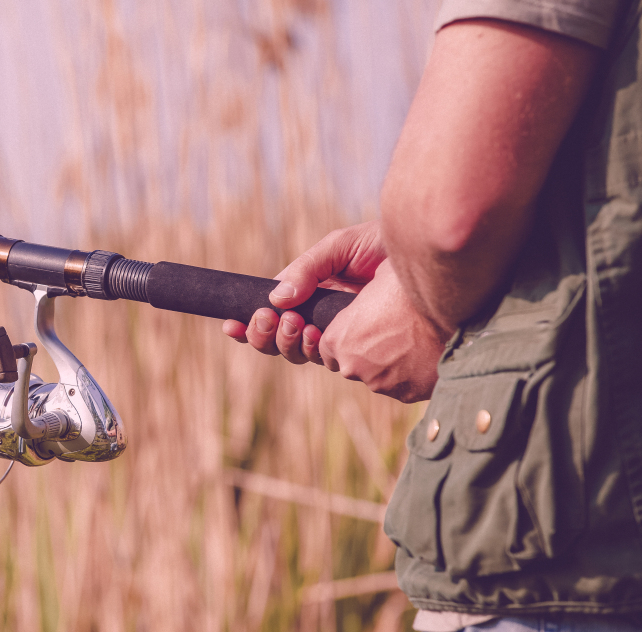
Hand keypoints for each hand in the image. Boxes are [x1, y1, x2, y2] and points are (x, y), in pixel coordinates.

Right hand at [223, 221, 384, 364]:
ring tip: (289, 323)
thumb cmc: (387, 247)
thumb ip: (305, 269)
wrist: (428, 257)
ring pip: (298, 354)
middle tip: (265, 320)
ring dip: (284, 342)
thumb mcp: (339, 247)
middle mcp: (324, 319)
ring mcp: (343, 336)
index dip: (250, 325)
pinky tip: (310, 333)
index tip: (230, 324)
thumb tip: (276, 298)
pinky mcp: (362, 348)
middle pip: (280, 342)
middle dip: (264, 335)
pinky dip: (310, 347)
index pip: (274, 316)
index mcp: (313, 295)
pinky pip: (328, 358)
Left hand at [316, 262, 444, 401]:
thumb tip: (358, 282)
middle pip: (352, 364)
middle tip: (391, 331)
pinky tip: (426, 352)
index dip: (345, 336)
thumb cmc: (413, 286)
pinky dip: (411, 373)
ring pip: (378, 375)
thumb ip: (359, 291)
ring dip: (389, 363)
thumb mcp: (379, 276)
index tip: (361, 327)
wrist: (454, 310)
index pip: (327, 348)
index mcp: (339, 339)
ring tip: (412, 341)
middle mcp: (352, 367)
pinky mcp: (405, 394)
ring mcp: (379, 383)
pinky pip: (403, 385)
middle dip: (366, 351)